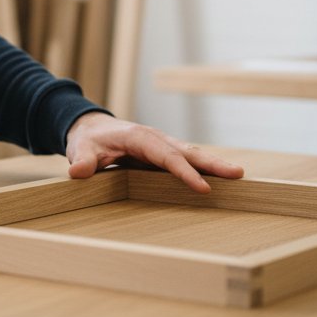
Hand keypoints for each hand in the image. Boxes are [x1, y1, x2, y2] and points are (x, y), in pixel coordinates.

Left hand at [65, 112, 244, 192]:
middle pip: (188, 152)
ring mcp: (162, 146)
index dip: (185, 172)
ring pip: (192, 155)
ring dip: (214, 164)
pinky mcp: (164, 154)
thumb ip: (83, 161)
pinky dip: (205, 167)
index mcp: (140, 137)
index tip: (203, 187)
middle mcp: (156, 139)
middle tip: (238, 174)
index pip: (166, 157)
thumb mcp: (82, 149)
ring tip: (238, 176)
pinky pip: (187, 160)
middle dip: (213, 163)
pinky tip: (221, 178)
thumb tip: (78, 172)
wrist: (91, 129)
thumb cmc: (88, 140)